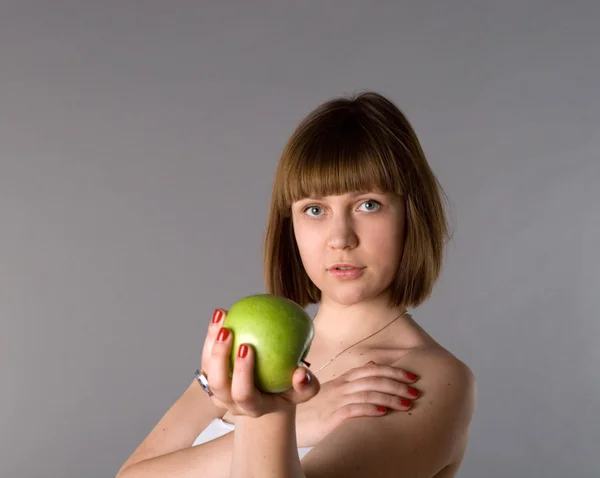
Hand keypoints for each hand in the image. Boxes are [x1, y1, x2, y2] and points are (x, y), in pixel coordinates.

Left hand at [200, 308, 320, 417]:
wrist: (270, 393)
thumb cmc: (289, 389)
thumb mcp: (302, 392)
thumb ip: (307, 386)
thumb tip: (301, 373)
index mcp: (252, 407)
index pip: (243, 394)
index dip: (242, 373)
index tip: (247, 346)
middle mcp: (230, 402)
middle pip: (218, 384)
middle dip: (219, 358)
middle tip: (228, 331)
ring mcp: (218, 390)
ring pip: (206, 367)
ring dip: (210, 341)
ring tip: (221, 317)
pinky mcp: (211, 375)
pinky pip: (206, 353)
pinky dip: (212, 333)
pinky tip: (222, 313)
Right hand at [295, 361, 420, 446]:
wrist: (289, 420)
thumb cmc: (315, 408)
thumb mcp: (335, 390)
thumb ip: (354, 378)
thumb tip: (373, 364)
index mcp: (344, 379)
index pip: (372, 369)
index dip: (393, 372)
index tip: (412, 376)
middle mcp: (342, 387)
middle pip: (373, 380)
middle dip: (397, 384)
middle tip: (416, 390)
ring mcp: (336, 400)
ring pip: (368, 394)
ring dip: (390, 398)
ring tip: (407, 404)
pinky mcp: (331, 417)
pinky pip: (353, 409)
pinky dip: (370, 409)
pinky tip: (384, 413)